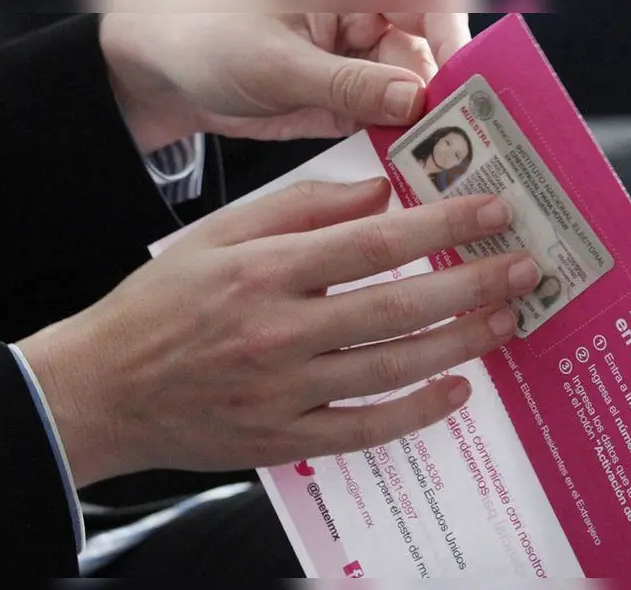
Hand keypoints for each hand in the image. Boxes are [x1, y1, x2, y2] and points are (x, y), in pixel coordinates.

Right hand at [17, 179, 539, 487]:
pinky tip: (457, 391)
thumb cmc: (159, 306)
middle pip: (397, 304)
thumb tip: (375, 194)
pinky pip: (365, 429)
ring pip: (392, 367)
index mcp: (264, 271)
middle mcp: (280, 331)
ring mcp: (285, 391)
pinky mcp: (284, 438)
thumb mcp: (215, 236)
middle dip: (472, 284)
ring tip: (506, 321)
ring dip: (459, 343)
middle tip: (524, 269)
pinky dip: (416, 413)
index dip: (442, 224)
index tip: (491, 213)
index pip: (373, 241)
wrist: (106, 389)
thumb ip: (296, 209)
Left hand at [100, 13, 471, 151]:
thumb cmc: (207, 39)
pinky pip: (386, 120)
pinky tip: (411, 165)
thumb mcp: (277, 63)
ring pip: (412, 93)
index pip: (427, 5)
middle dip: (445, 95)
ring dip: (426, 126)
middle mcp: (363, 23)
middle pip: (428, 54)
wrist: (166, 74)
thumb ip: (347, 83)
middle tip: (459, 139)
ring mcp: (356, 66)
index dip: (453, 39)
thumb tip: (412, 97)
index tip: (463, 82)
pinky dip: (399, 142)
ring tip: (441, 162)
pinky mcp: (345, 102)